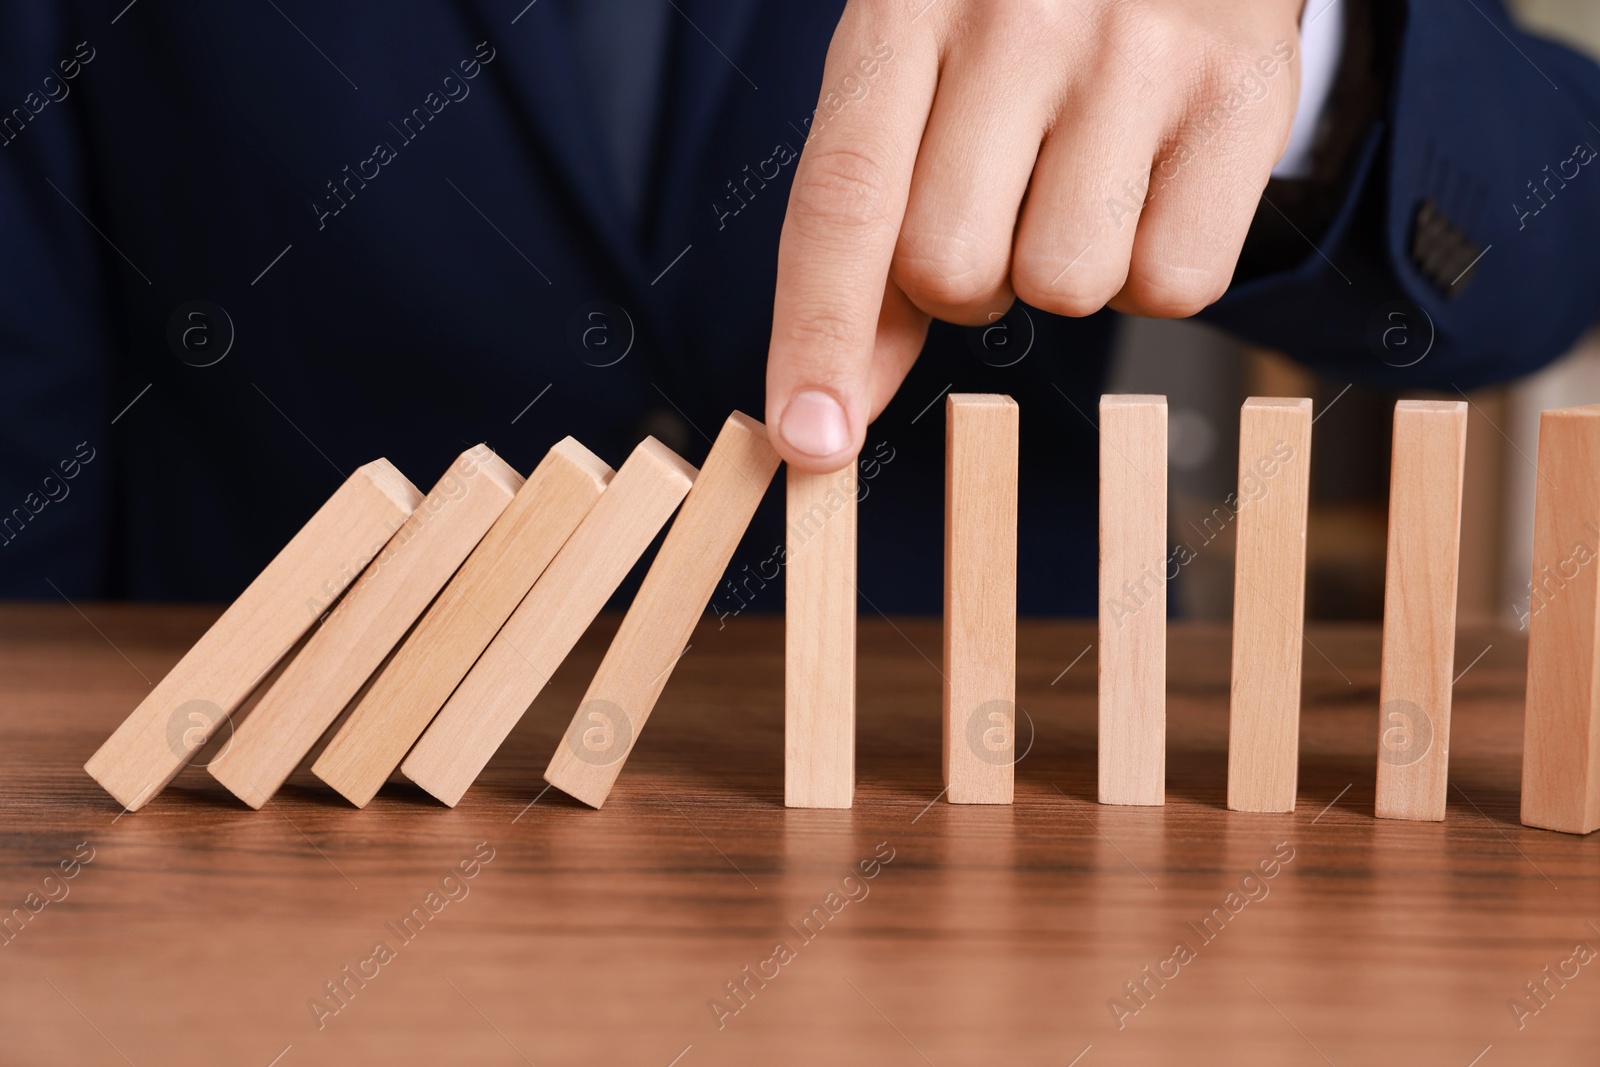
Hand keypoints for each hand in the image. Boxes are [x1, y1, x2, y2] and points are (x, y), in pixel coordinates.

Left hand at [765, 0, 1305, 472]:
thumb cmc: (1021, 9)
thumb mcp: (915, 75)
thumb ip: (866, 234)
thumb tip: (829, 409)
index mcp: (905, 6)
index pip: (842, 205)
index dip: (818, 339)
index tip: (807, 441)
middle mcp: (1016, 17)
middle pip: (949, 271)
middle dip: (965, 283)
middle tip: (1004, 201)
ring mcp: (1137, 51)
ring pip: (1063, 289)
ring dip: (1062, 273)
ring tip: (1084, 174)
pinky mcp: (1240, 92)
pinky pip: (1175, 285)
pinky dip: (1155, 269)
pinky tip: (1155, 180)